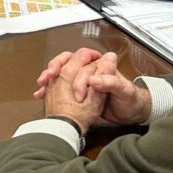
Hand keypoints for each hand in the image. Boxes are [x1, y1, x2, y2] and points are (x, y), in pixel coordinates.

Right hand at [34, 49, 152, 126]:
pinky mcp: (78, 95)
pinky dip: (50, 92)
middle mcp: (89, 72)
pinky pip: (61, 90)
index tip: (60, 71)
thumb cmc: (130, 100)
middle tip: (49, 76)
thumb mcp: (123, 90)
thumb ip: (110, 82)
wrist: (131, 115)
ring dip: (50, 79)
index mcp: (99, 66)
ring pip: (61, 75)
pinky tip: (42, 95)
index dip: (69, 62)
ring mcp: (82, 83)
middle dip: (55, 68)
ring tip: (42, 85)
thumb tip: (93, 79)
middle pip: (67, 63)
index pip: (81, 57)